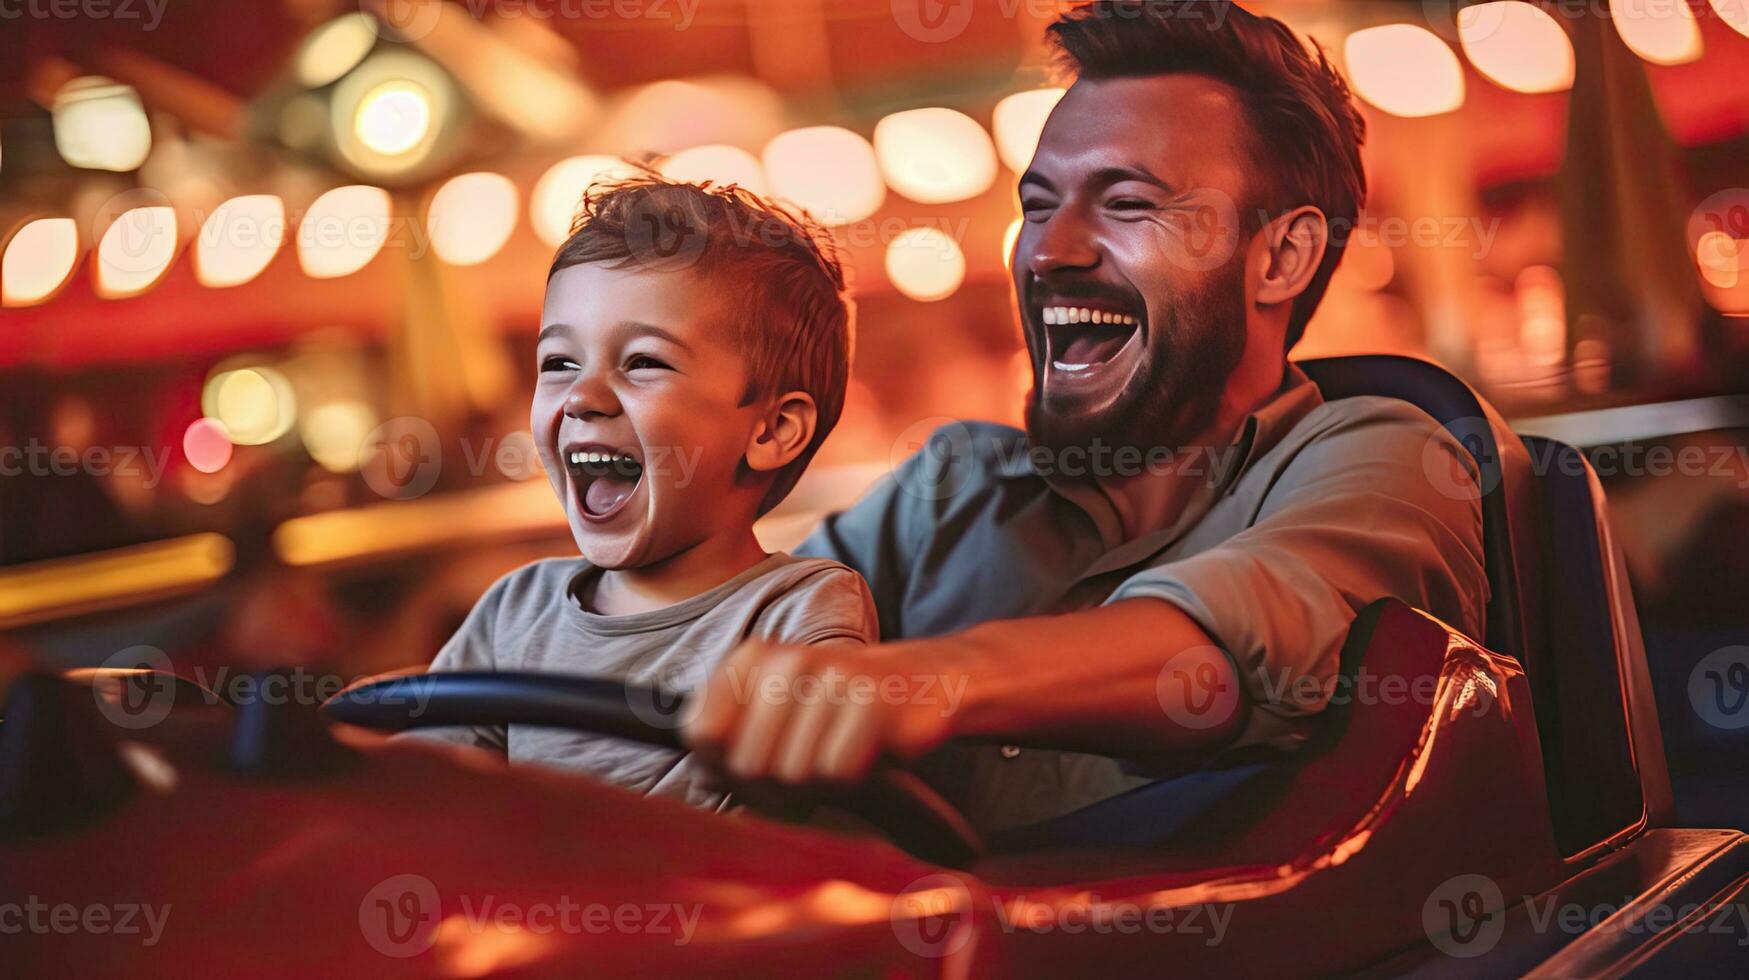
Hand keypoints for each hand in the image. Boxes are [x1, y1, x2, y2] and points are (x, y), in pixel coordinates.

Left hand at [680, 639, 960, 785]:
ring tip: (838, 756)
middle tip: (807, 768)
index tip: (756, 761)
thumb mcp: (779, 716)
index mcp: (752, 660)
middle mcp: (786, 662)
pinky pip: (837, 772)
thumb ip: (731, 745)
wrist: (924, 681)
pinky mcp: (872, 701)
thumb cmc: (841, 710)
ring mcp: (830, 678)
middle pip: (747, 764)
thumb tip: (706, 776)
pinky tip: (865, 754)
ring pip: (793, 773)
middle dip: (775, 786)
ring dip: (818, 785)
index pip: (702, 733)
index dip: (723, 766)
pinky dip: (851, 779)